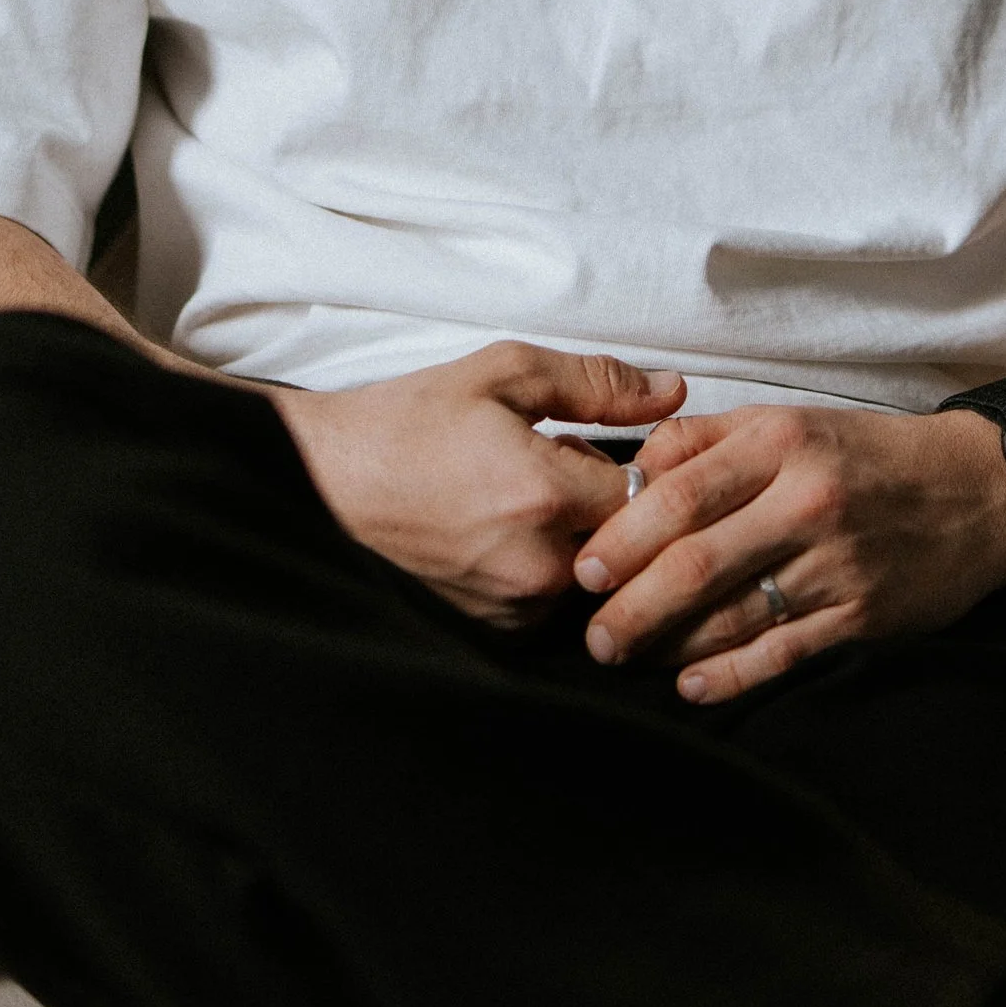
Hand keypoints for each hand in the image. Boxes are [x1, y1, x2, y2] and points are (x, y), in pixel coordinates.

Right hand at [274, 344, 685, 625]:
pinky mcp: (498, 632)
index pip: (654, 493)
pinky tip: (509, 531)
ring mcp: (517, 608)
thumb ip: (597, 383)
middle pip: (633, 542)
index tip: (602, 445)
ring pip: (600, 574)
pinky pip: (562, 600)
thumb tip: (674, 392)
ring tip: (529, 500)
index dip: (640, 462)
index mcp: (545, 495)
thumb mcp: (504, 374)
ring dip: (588, 538)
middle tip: (563, 468)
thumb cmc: (412, 421)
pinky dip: (555, 566)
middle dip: (615, 504)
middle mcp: (539, 566)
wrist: (330, 483)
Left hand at [570, 404, 1005, 699]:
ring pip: (730, 617)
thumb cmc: (869, 456)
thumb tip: (628, 471)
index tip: (583, 571)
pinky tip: (691, 686)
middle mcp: (806, 502)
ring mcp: (837, 564)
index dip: (619, 541)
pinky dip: (729, 677)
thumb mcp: (788, 420)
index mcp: (780, 443)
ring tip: (628, 656)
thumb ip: (704, 440)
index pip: (676, 496)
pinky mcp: (862, 617)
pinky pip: (781, 655)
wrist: (981, 491)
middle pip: (693, 565)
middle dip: (629, 608)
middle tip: (594, 634)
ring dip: (667, 646)